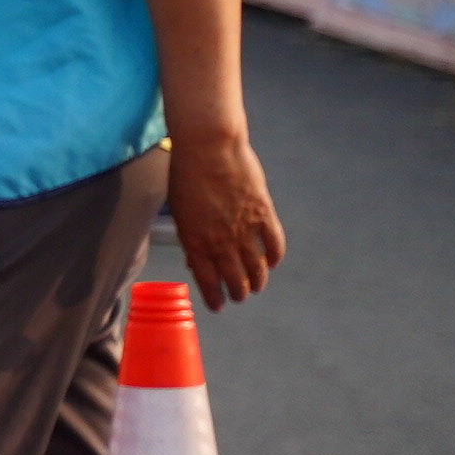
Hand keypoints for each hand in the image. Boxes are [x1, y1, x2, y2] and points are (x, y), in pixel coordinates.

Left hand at [165, 126, 284, 308]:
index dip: (214, 296)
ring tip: (256, 287)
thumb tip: (194, 260)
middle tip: (238, 297)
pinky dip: (274, 256)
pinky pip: (274, 244)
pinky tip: (272, 262)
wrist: (209, 147)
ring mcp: (244, 228)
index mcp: (194, 239)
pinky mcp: (263, 214)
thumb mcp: (180, 209)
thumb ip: (189, 236)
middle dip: (237, 292)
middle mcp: (220, 239)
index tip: (218, 306)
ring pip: (256, 267)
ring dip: (257, 281)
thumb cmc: (186, 174)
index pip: (206, 278)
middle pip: (234, 277)